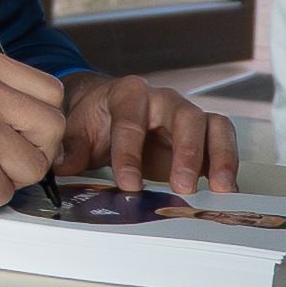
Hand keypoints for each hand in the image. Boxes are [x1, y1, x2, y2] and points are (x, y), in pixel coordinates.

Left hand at [56, 70, 239, 198]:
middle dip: (186, 152)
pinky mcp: (202, 136)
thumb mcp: (75, 131)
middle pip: (184, 116)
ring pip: (213, 126)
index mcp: (127, 94)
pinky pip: (222, 143)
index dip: (129, 152)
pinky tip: (228, 192)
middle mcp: (163, 100)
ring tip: (222, 189)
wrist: (107, 113)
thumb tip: (57, 165)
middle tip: (181, 187)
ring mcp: (187, 116)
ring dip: (220, 157)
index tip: (128, 184)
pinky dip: (228, 166)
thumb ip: (68, 148)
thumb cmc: (93, 120)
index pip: (131, 120)